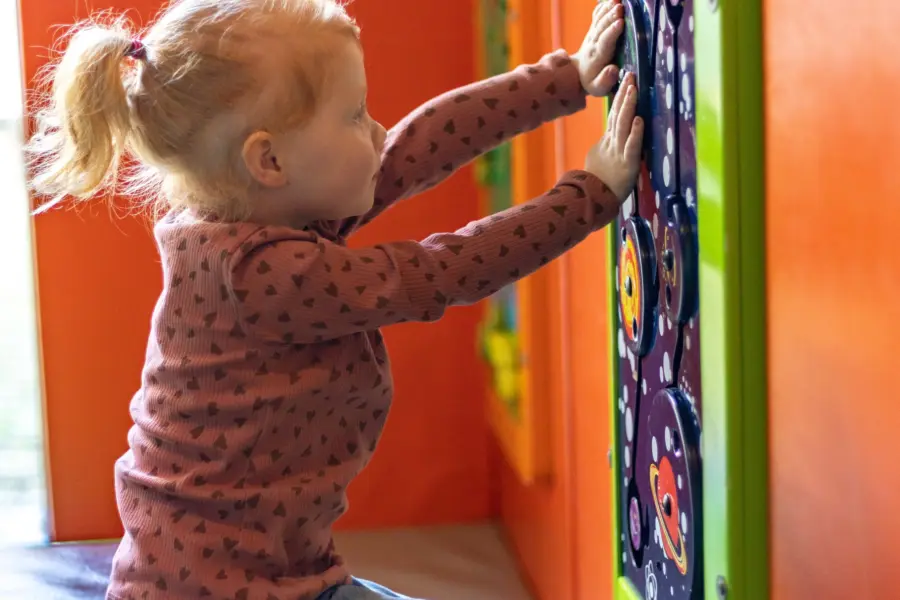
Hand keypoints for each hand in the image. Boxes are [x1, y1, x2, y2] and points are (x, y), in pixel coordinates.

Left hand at [571, 0, 625, 96]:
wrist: (578, 73)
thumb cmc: (592, 81)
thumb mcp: (598, 88)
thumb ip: (605, 81)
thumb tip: (613, 70)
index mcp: (596, 57)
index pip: (604, 43)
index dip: (612, 33)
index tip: (620, 23)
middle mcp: (593, 43)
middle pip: (602, 28)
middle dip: (610, 18)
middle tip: (620, 8)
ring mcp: (593, 34)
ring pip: (599, 20)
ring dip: (608, 9)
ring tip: (617, 1)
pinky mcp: (594, 29)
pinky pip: (597, 16)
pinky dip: (603, 7)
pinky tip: (611, 0)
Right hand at [584, 73, 642, 200]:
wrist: (591, 201)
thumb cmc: (596, 182)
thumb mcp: (597, 157)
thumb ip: (605, 145)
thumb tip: (608, 136)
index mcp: (607, 142)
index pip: (614, 115)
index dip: (620, 97)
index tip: (625, 80)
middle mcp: (613, 144)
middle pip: (618, 115)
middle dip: (625, 94)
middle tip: (630, 75)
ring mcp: (619, 153)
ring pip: (623, 126)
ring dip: (629, 106)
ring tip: (634, 89)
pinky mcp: (627, 165)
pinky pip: (631, 147)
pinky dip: (635, 133)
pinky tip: (639, 120)